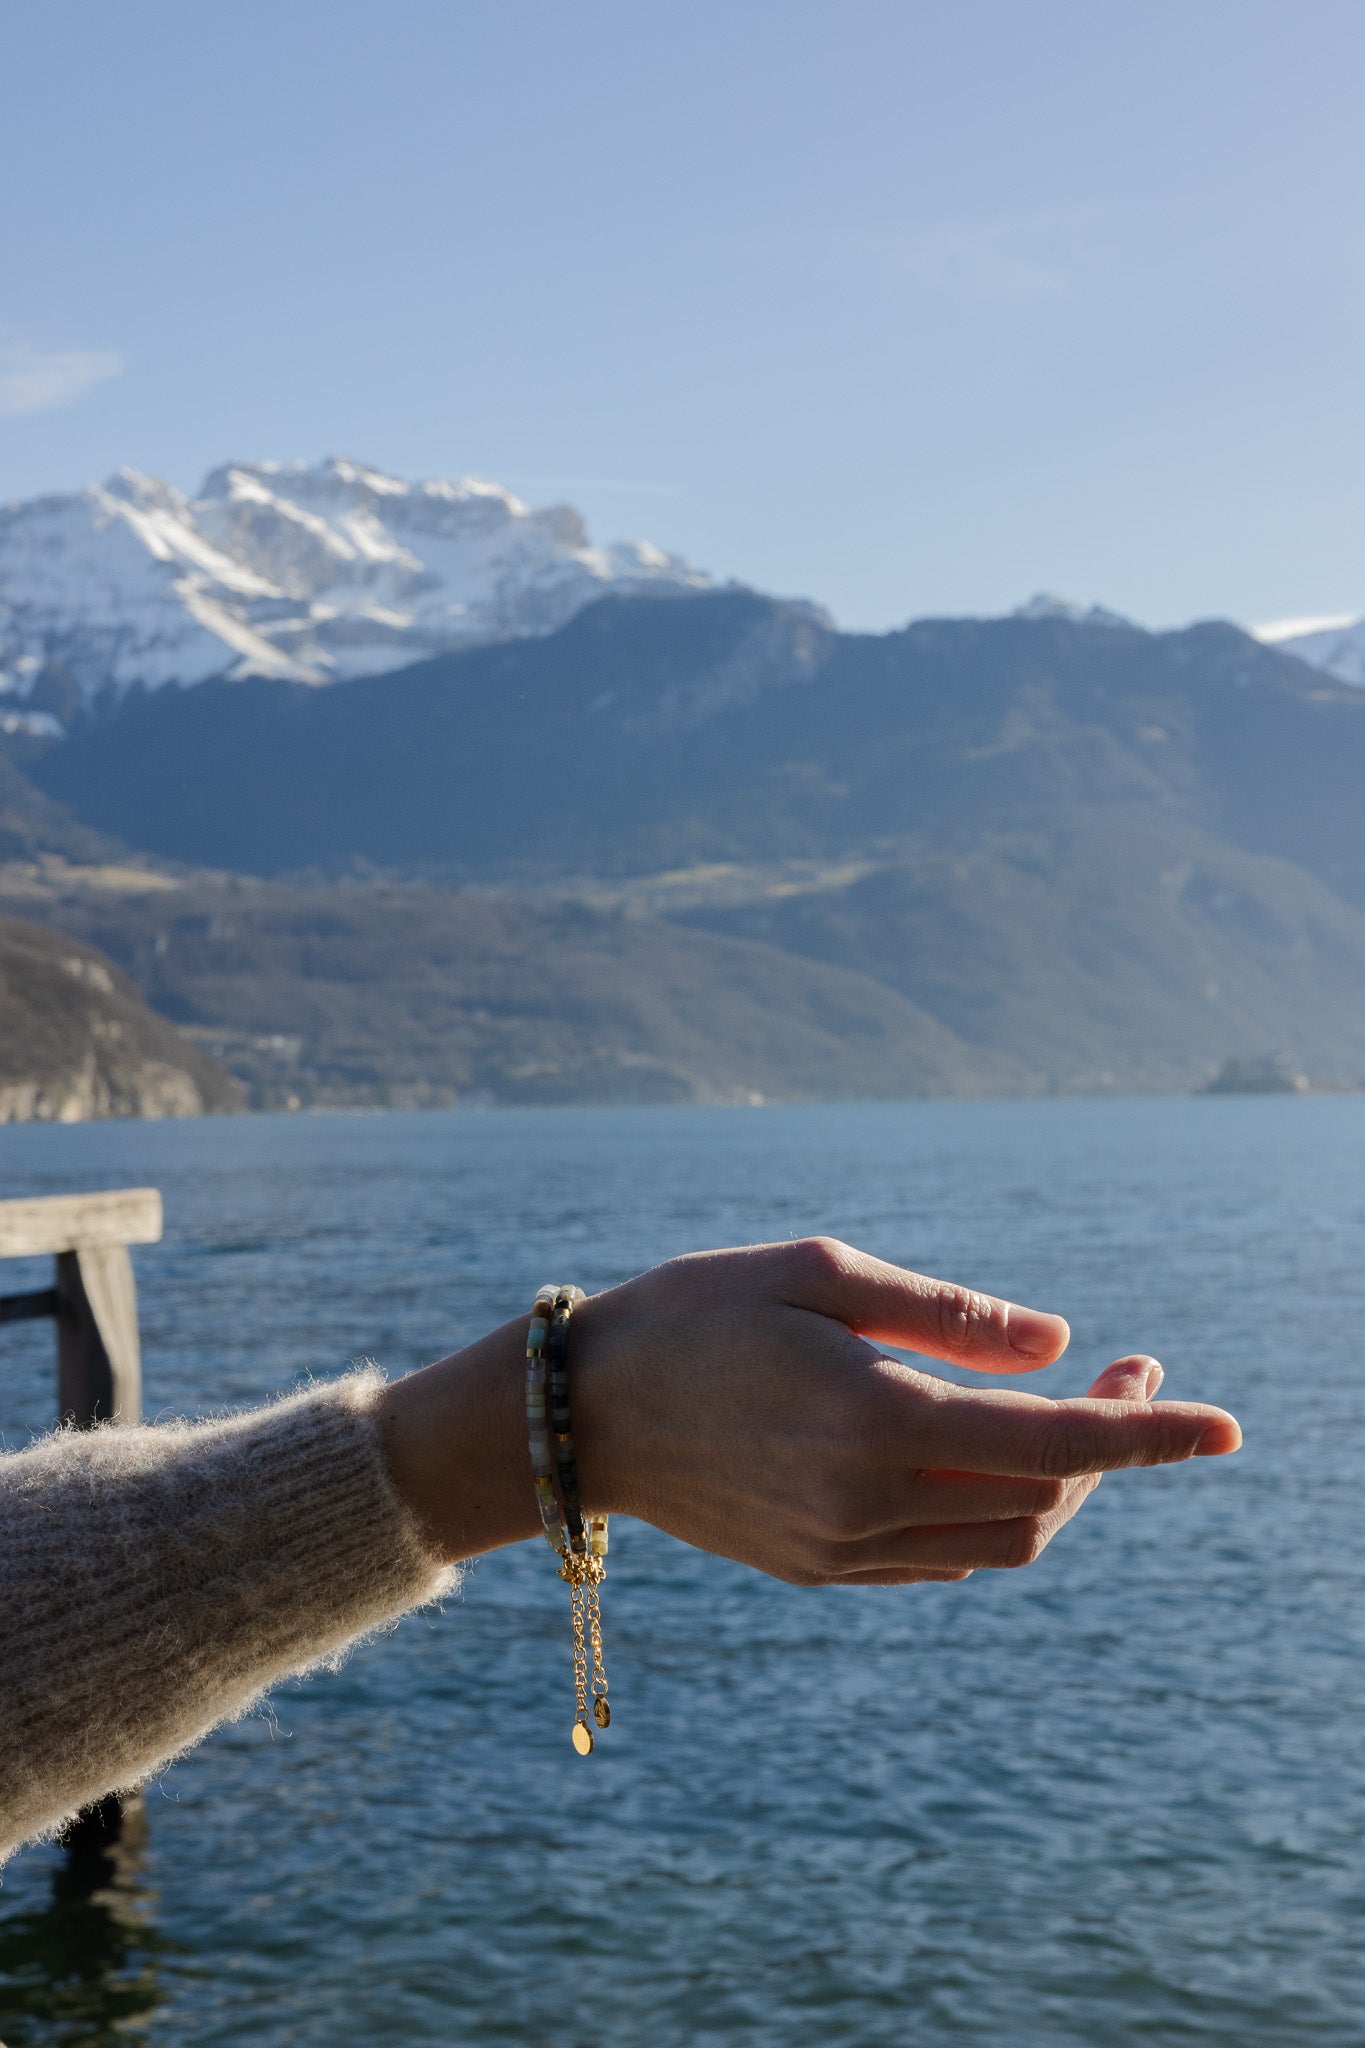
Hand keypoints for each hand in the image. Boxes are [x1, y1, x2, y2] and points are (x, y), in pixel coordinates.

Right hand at [379, 1237, 1240, 1576]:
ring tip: (1065, 1410)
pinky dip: (992, 1515)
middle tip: (1128, 1374)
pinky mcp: (819, 1570)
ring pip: (1001, 1543)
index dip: (1150, 1437)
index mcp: (873, 1419)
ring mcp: (843, 1551)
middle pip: (1043, 1505)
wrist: (579, 1414)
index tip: (1222, 1424)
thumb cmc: (692, 1313)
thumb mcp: (816, 1273)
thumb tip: (1056, 1344)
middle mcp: (868, 1504)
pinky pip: (944, 1560)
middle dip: (1109, 1449)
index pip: (1054, 1443)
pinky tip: (983, 1456)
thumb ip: (946, 1314)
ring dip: (1057, 1487)